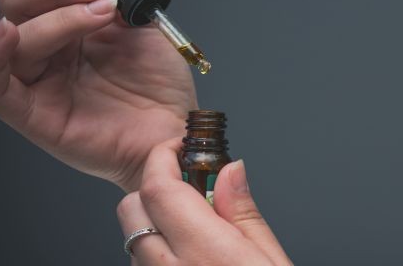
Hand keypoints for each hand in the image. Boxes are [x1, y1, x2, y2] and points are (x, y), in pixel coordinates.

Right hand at [0, 0, 196, 191]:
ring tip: (101, 11)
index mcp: (70, 26)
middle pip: (22, 2)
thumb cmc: (160, 87)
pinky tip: (9, 35)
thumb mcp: (147, 25)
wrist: (178, 130)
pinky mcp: (33, 113)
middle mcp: (49, 50)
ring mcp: (38, 80)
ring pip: (18, 35)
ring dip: (57, 16)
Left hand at [117, 139, 292, 265]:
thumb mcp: (271, 260)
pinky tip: (190, 257)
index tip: (179, 147)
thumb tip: (231, 171)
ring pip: (132, 238)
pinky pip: (140, 264)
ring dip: (155, 223)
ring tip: (195, 230)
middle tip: (189, 188)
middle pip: (131, 208)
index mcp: (203, 251)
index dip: (163, 158)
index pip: (158, 188)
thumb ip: (244, 213)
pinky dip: (157, 253)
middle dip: (154, 188)